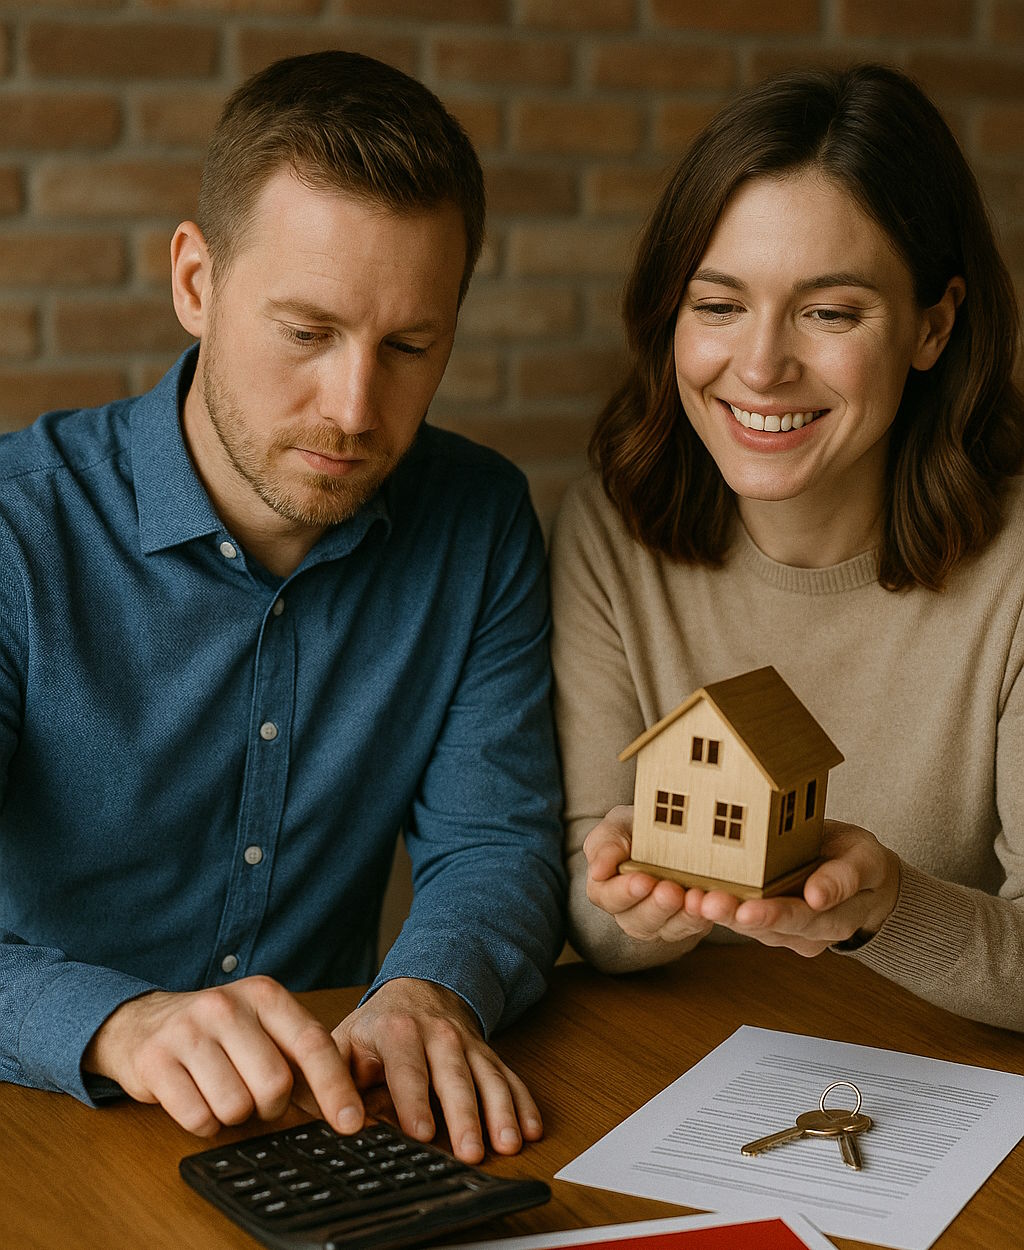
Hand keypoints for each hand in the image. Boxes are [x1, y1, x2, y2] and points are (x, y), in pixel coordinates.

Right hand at [82, 975, 361, 1137]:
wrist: (140, 1022)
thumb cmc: (215, 1033)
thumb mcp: (261, 1029)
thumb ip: (301, 1060)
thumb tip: (345, 1108)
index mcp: (264, 995)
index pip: (311, 1043)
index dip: (335, 1087)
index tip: (351, 1122)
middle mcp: (227, 1006)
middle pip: (274, 1084)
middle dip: (270, 1105)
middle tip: (253, 1094)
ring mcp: (188, 1031)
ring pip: (235, 1107)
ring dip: (234, 1115)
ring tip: (220, 1090)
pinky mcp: (154, 1060)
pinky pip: (198, 1119)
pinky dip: (203, 1122)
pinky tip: (195, 1097)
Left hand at [312, 978, 541, 1163]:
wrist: (420, 987)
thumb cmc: (377, 1027)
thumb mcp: (345, 1043)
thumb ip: (333, 1079)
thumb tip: (330, 1119)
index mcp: (397, 1030)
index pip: (406, 1066)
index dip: (413, 1100)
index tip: (419, 1133)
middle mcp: (438, 1034)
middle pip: (454, 1076)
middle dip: (464, 1115)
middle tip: (471, 1153)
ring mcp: (469, 1044)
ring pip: (488, 1078)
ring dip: (501, 1112)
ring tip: (509, 1143)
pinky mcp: (489, 1055)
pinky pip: (510, 1078)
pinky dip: (524, 1103)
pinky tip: (531, 1129)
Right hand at [582, 805, 713, 944]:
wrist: (671, 832)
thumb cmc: (636, 829)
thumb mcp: (617, 826)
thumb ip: (605, 845)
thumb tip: (597, 871)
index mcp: (607, 891)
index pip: (609, 898)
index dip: (625, 892)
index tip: (643, 881)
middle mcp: (633, 914)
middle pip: (641, 921)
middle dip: (658, 907)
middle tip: (672, 891)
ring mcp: (664, 922)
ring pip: (672, 929)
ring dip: (686, 916)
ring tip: (697, 898)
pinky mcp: (691, 922)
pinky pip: (700, 925)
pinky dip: (709, 915)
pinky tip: (716, 901)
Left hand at [688, 821, 900, 955]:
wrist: (859, 874)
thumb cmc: (861, 862)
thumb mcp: (866, 860)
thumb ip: (846, 877)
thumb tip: (819, 896)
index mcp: (836, 919)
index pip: (802, 920)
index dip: (774, 916)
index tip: (749, 910)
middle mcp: (807, 932)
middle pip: (768, 927)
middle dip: (735, 916)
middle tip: (707, 903)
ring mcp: (785, 928)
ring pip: (750, 924)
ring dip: (720, 913)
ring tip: (693, 899)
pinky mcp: (767, 918)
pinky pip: (742, 915)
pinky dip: (719, 906)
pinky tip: (693, 893)